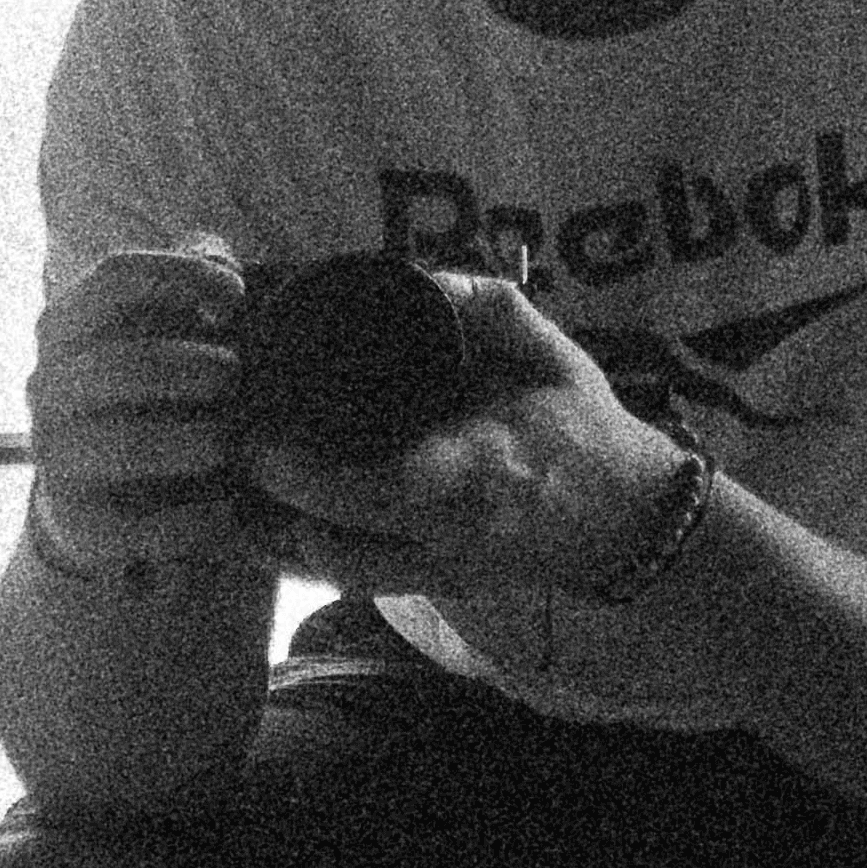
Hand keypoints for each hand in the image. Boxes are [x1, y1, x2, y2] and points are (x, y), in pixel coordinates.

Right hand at [24, 243, 253, 581]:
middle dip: (191, 368)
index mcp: (65, 327)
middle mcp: (48, 388)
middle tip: (235, 376)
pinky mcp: (82, 523)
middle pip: (121, 365)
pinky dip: (190, 520)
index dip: (182, 276)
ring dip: (191, 441)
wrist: (105, 497)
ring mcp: (57, 457)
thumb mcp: (160, 325)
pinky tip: (225, 513)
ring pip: (125, 444)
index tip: (236, 298)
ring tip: (228, 443)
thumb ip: (190, 278)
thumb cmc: (147, 391)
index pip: (115, 277)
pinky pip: (136, 524)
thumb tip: (216, 257)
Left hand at [236, 276, 693, 602]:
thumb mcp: (553, 356)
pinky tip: (275, 527)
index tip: (260, 439)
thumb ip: (491, 309)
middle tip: (236, 454)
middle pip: (333, 543)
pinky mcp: (438, 588)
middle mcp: (450, 534)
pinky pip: (357, 584)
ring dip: (279, 540)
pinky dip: (311, 559)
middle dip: (269, 507)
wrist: (630, 520)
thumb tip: (423, 279)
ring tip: (238, 494)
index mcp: (474, 471)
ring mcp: (442, 570)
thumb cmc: (586, 431)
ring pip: (337, 574)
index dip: (301, 474)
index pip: (370, 488)